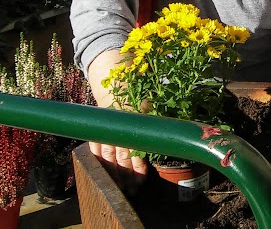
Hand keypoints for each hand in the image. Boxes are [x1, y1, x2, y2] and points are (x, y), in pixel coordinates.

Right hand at [85, 49, 148, 190]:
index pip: (133, 145)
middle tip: (134, 190)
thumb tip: (175, 132)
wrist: (113, 81)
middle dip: (126, 175)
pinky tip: (106, 177)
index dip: (137, 163)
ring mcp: (103, 129)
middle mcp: (115, 125)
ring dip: (115, 174)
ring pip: (106, 157)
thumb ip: (156, 117)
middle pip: (119, 155)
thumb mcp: (149, 101)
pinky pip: (95, 151)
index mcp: (130, 117)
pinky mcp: (95, 132)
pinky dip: (101, 165)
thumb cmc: (137, 93)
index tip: (143, 177)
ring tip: (124, 188)